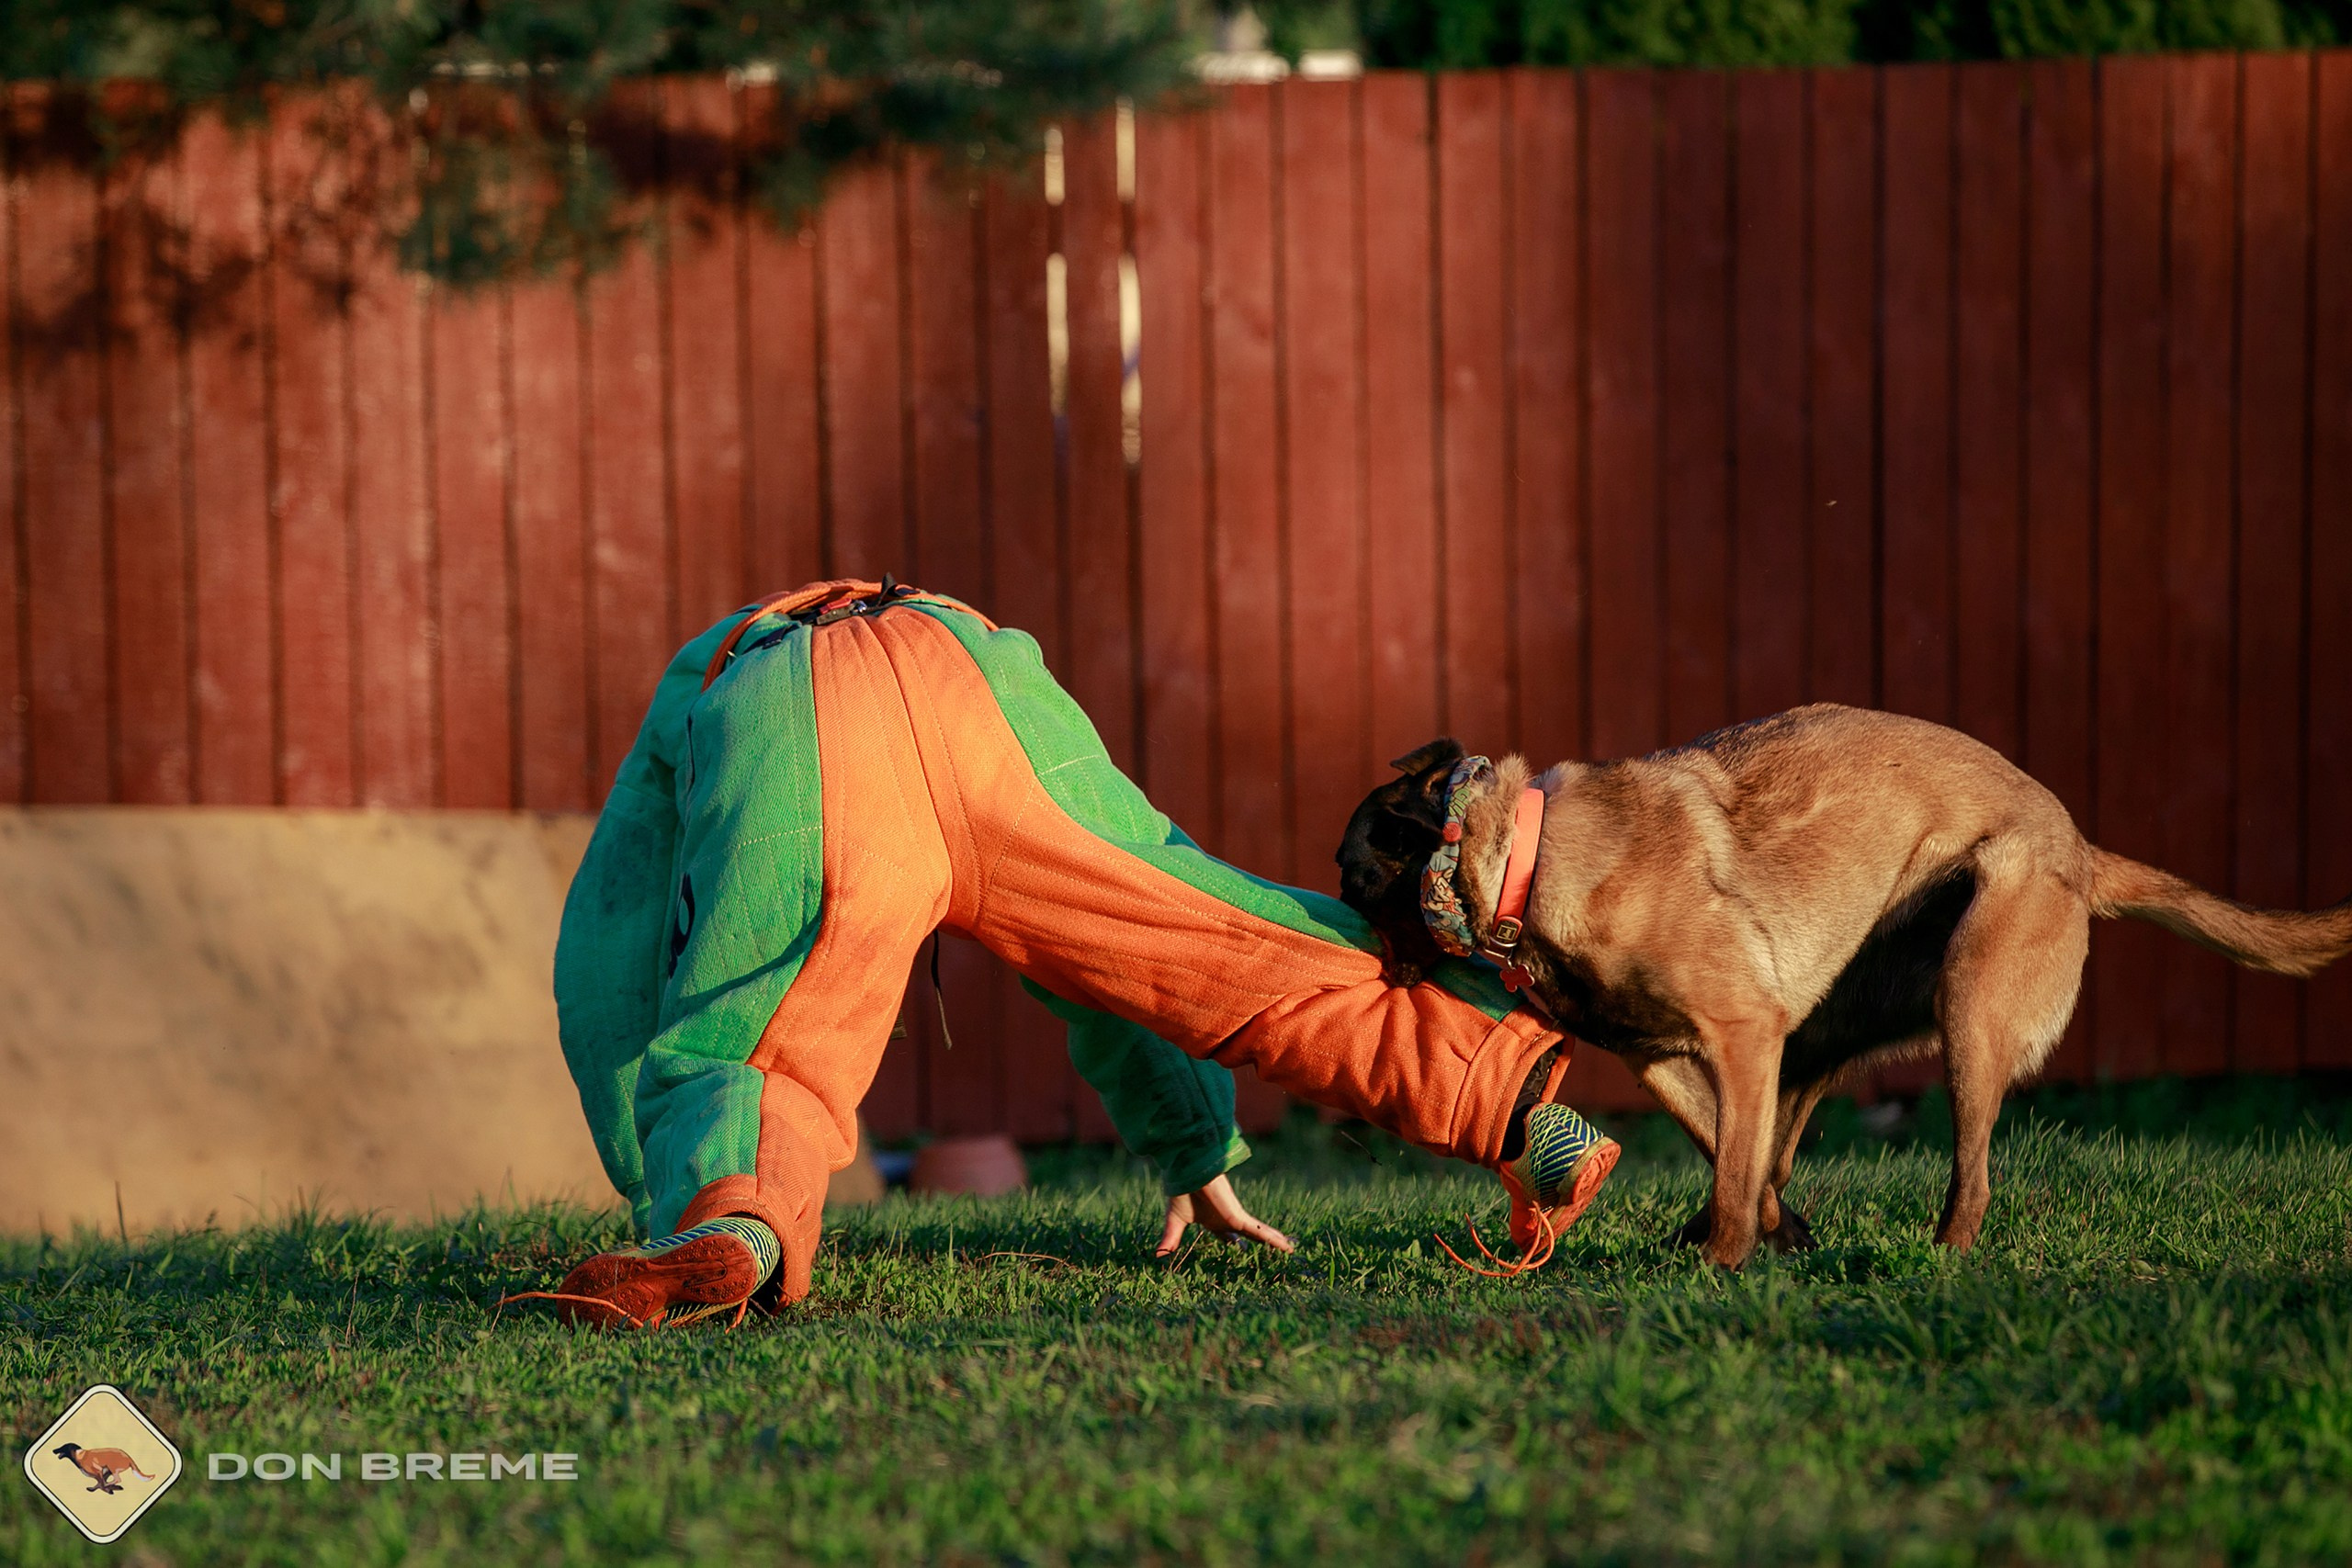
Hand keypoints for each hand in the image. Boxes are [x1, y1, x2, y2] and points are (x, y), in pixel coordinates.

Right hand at [1155, 1173, 1295, 1257]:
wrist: (1188, 1173)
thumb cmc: (1181, 1192)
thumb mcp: (1175, 1222)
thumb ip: (1171, 1239)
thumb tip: (1157, 1256)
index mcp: (1213, 1221)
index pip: (1227, 1235)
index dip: (1233, 1241)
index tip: (1239, 1246)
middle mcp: (1227, 1220)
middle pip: (1248, 1235)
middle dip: (1259, 1242)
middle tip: (1274, 1249)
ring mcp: (1235, 1218)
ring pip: (1258, 1234)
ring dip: (1274, 1242)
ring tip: (1291, 1249)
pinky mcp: (1238, 1217)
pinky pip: (1259, 1232)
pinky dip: (1273, 1239)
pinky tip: (1286, 1246)